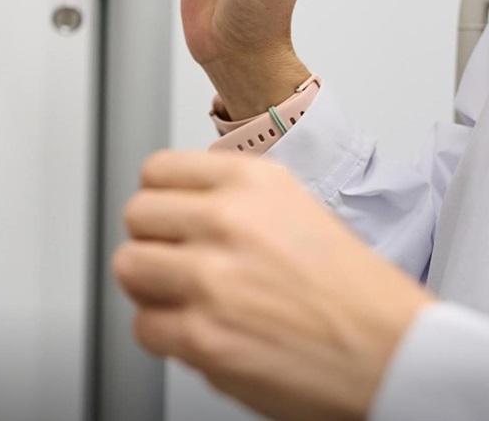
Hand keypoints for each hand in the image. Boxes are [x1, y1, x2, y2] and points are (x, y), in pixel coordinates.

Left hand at [113, 151, 432, 420]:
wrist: (398, 357)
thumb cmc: (356, 295)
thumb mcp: (297, 210)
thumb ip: (234, 202)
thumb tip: (178, 207)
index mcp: (252, 182)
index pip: (157, 170)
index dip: (160, 200)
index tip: (166, 217)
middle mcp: (228, 221)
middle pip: (137, 215)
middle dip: (153, 243)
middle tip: (176, 264)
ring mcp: (210, 278)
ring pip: (128, 266)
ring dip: (151, 288)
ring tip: (184, 300)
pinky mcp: (202, 335)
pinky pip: (144, 326)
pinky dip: (165, 336)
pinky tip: (199, 334)